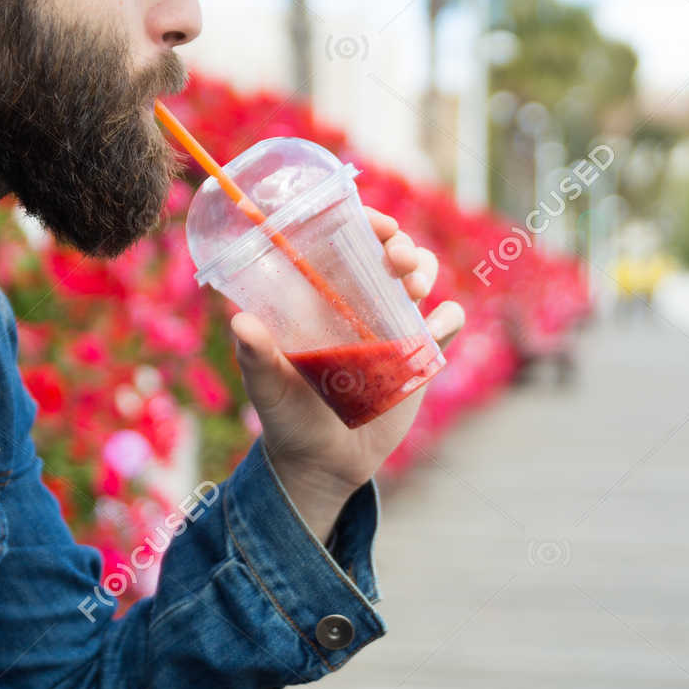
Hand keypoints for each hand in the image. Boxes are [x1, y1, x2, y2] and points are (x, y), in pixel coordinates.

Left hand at [230, 206, 463, 536]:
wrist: (322, 467)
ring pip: (421, 279)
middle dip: (401, 245)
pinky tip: (437, 324)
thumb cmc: (286, 422)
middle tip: (397, 259)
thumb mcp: (269, 390)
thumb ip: (258, 358)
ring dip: (425, 270)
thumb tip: (240, 322)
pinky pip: (444, 325)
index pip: (345, 241)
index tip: (376, 223)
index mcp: (321, 298)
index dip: (365, 222)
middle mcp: (358, 305)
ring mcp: (392, 329)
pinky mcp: (418, 358)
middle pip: (390, 253)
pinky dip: (448, 317)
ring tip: (414, 288)